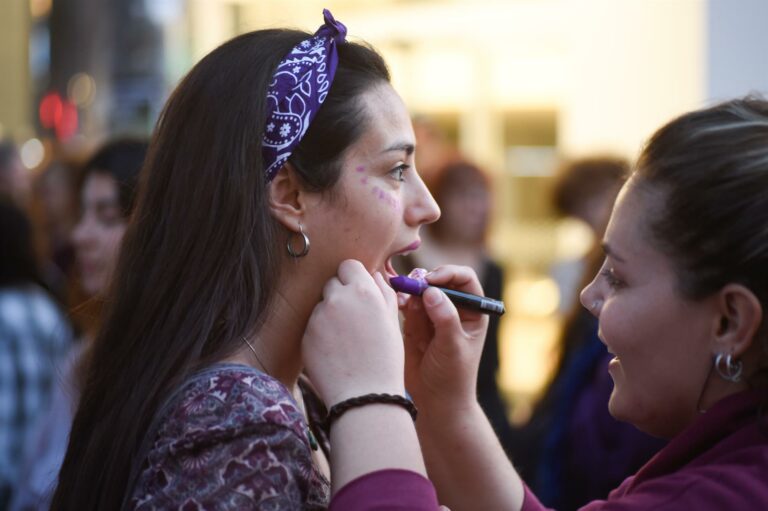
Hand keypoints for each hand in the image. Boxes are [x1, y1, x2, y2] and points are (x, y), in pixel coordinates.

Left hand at [302, 259, 404, 406]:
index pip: (349, 265)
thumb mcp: (392, 322)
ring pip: (321, 305)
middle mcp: (337, 298)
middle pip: (332, 283)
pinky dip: (321, 334)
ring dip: (330, 314)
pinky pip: (312, 325)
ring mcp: (318, 316)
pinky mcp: (305, 334)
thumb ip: (383, 292)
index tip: (359, 292)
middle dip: (341, 295)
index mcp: (363, 291)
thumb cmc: (386, 359)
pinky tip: (335, 352)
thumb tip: (373, 275)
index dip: (354, 278)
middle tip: (354, 319)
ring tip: (345, 340)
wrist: (365, 396)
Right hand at [401, 265, 488, 411]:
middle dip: (424, 280)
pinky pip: (406, 304)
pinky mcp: (414, 324)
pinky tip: (397, 305)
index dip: (448, 273)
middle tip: (412, 284)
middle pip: (439, 280)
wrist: (435, 401)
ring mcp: (432, 315)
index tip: (431, 280)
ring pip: (420, 290)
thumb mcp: (452, 347)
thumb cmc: (453, 377)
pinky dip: (401, 301)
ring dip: (411, 290)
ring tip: (403, 299)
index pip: (464, 279)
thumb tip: (431, 291)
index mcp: (472, 311)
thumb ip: (444, 318)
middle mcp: (453, 309)